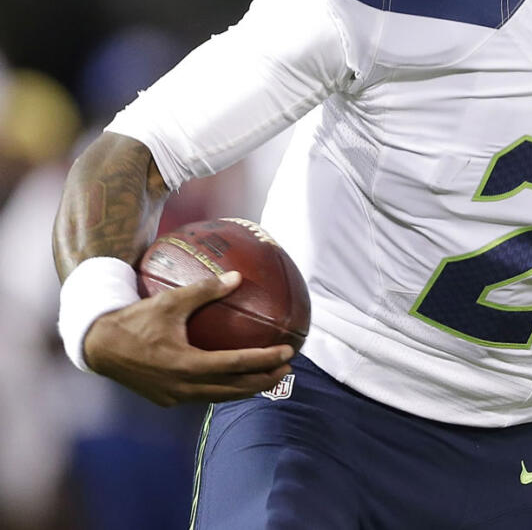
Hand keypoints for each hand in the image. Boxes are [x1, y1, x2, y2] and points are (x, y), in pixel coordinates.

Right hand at [83, 271, 294, 406]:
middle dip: (264, 380)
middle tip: (287, 369)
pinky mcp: (167, 399)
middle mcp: (183, 386)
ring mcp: (174, 396)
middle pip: (234, 389)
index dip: (264, 360)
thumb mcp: (170, 301)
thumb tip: (237, 276)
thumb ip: (205, 290)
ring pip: (220, 396)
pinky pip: (203, 396)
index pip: (236, 365)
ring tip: (269, 377)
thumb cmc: (135, 320)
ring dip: (247, 389)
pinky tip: (236, 380)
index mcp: (187, 364)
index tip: (288, 353)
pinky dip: (224, 390)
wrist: (98, 346)